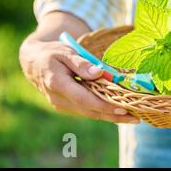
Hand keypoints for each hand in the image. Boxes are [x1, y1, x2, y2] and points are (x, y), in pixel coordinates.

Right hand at [19, 37, 139, 123]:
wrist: (34, 62)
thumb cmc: (52, 53)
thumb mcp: (65, 52)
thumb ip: (82, 63)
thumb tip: (99, 73)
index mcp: (58, 84)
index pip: (85, 99)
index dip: (104, 106)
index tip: (123, 108)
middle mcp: (59, 99)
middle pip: (90, 111)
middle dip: (114, 116)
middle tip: (136, 118)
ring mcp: (62, 105)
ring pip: (90, 114)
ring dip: (111, 117)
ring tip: (133, 118)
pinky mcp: (67, 106)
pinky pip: (87, 111)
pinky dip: (104, 113)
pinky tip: (120, 113)